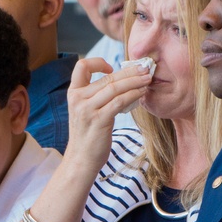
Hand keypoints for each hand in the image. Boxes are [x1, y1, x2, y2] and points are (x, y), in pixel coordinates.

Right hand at [61, 58, 153, 176]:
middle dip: (130, 71)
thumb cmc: (88, 135)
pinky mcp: (99, 120)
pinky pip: (119, 101)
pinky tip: (142, 93)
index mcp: (73, 93)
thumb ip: (95, 96)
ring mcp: (87, 110)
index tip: (112, 67)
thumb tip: (122, 81)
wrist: (81, 160)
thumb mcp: (85, 111)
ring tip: (148, 79)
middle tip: (145, 68)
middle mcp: (77, 99)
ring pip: (115, 87)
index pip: (82, 66)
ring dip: (135, 81)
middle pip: (107, 78)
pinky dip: (133, 94)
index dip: (98, 62)